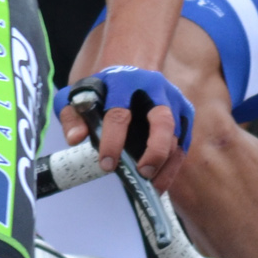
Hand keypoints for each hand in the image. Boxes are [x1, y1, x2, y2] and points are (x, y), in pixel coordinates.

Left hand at [61, 67, 194, 188]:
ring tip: (150, 186)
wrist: (128, 72)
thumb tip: (75, 138)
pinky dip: (172, 166)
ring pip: (176, 135)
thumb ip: (72, 116)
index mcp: (123, 82)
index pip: (119, 114)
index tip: (107, 165)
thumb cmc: (100, 90)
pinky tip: (159, 184)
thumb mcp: (78, 96)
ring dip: (165, 163)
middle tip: (142, 173)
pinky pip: (183, 144)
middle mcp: (154, 89)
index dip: (113, 141)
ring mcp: (173, 100)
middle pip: (162, 120)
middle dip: (154, 150)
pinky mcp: (184, 114)